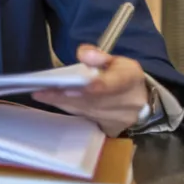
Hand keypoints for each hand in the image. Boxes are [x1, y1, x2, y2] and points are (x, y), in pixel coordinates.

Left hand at [32, 45, 148, 136]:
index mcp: (130, 78)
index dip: (95, 86)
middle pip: (93, 100)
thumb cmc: (123, 76)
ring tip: (42, 95)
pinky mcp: (112, 129)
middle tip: (41, 91)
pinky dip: (70, 110)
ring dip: (63, 103)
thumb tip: (85, 55)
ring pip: (86, 111)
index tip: (72, 88)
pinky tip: (54, 102)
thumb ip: (99, 56)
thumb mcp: (116, 59)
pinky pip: (87, 120)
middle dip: (65, 96)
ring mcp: (120, 119)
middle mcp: (128, 102)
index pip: (114, 83)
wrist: (142, 100)